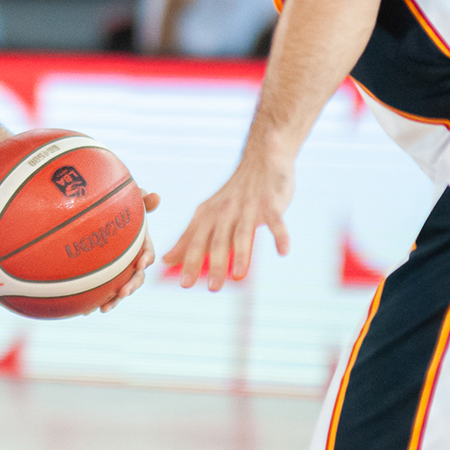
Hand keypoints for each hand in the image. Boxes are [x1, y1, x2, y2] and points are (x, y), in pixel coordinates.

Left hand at [90, 193, 160, 313]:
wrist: (96, 216)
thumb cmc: (119, 206)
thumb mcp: (130, 200)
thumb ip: (142, 199)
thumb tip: (155, 195)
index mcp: (140, 244)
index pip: (148, 253)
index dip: (146, 259)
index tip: (142, 263)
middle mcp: (131, 261)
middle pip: (136, 277)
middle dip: (131, 286)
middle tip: (123, 293)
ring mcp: (118, 271)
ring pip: (120, 289)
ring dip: (114, 300)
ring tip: (104, 309)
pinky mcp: (104, 278)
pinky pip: (102, 292)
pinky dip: (95, 302)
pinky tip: (84, 311)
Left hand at [163, 159, 291, 290]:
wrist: (260, 161)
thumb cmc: (232, 195)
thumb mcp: (206, 214)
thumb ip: (188, 238)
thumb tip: (166, 260)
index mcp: (208, 215)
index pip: (196, 242)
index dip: (190, 262)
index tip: (185, 285)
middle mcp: (226, 211)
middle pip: (219, 240)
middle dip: (216, 264)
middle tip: (213, 288)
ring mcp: (249, 207)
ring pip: (243, 233)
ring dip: (242, 254)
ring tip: (239, 276)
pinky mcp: (271, 204)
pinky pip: (277, 222)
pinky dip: (280, 236)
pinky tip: (283, 252)